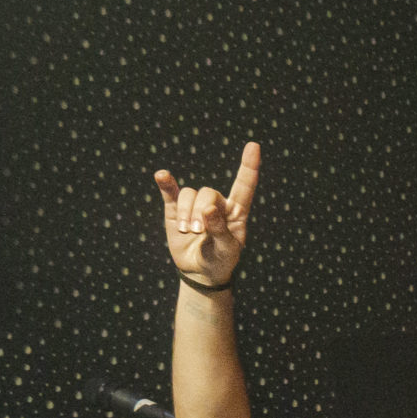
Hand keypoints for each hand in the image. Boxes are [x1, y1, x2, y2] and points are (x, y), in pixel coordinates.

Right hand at [156, 142, 261, 288]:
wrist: (200, 271)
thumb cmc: (221, 260)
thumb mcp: (227, 251)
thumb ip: (220, 230)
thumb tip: (208, 208)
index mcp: (237, 212)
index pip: (245, 185)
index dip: (249, 166)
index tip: (254, 146)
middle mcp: (217, 204)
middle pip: (208, 192)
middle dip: (200, 211)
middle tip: (197, 231)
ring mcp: (195, 205)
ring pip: (189, 193)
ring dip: (185, 213)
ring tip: (186, 231)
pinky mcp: (175, 210)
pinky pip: (171, 191)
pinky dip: (166, 183)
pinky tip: (162, 176)